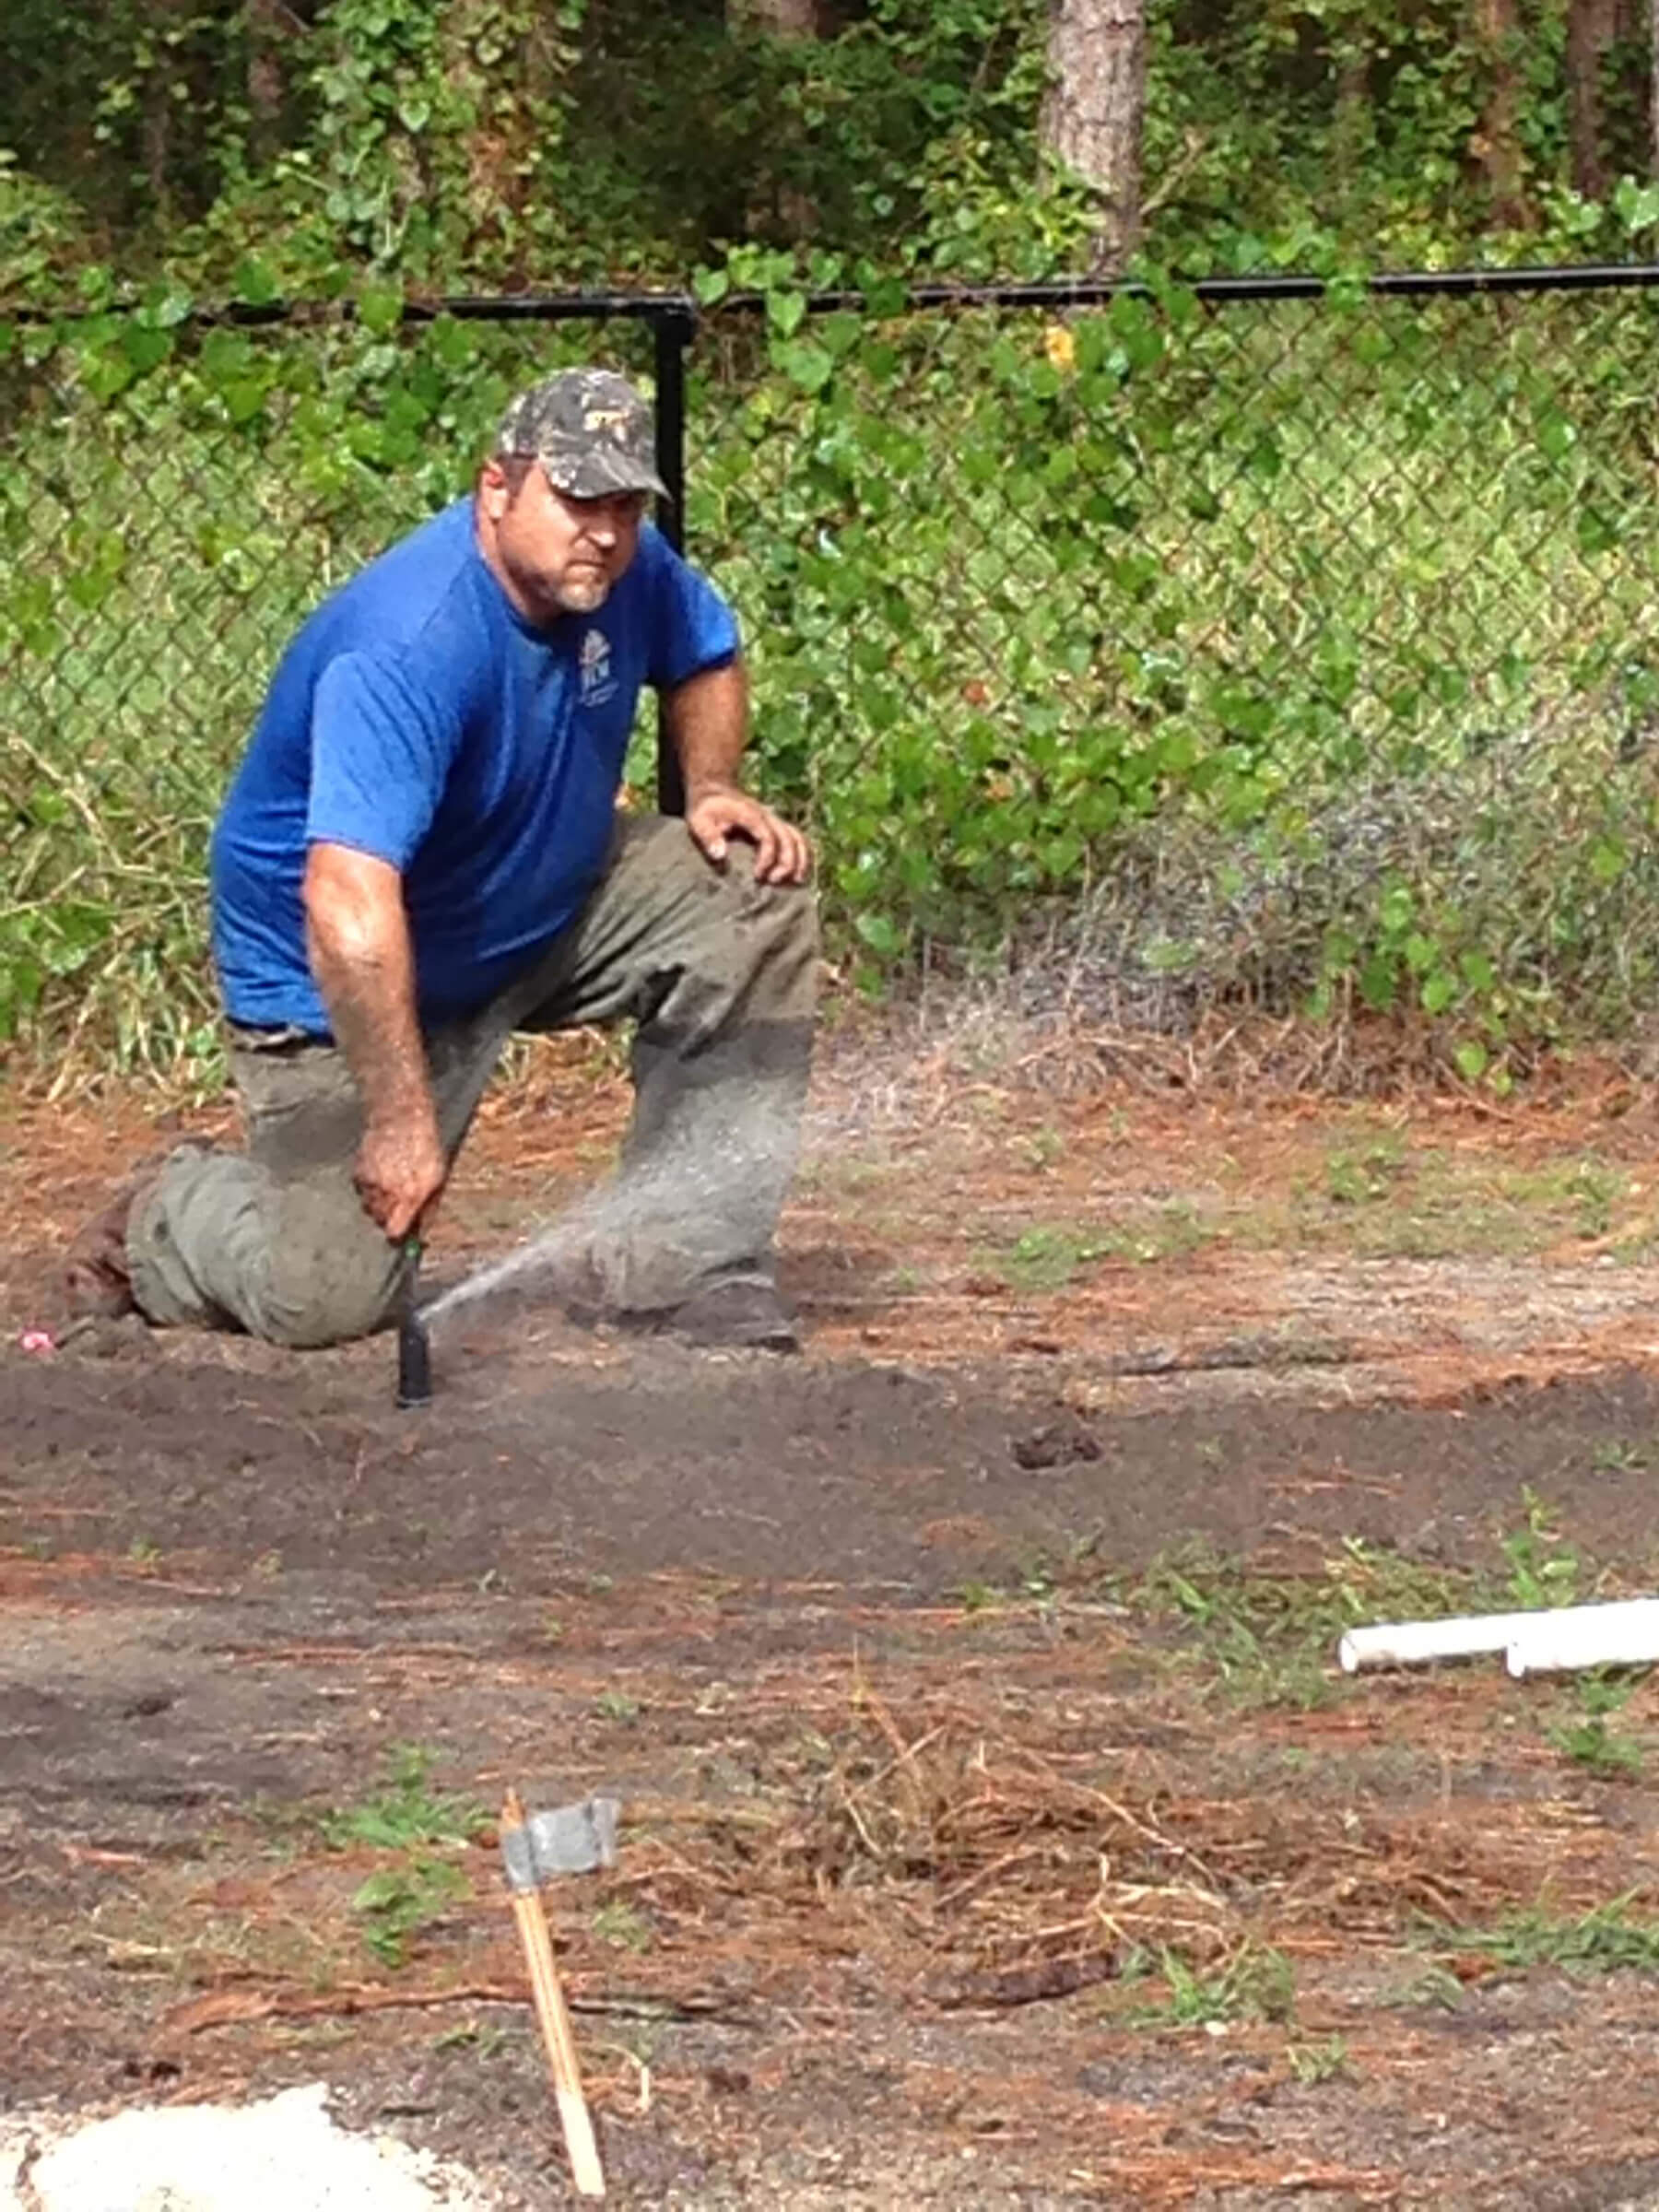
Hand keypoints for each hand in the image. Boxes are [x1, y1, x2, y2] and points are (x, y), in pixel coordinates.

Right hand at [354, 1114, 446, 1241]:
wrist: (401, 1118)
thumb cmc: (425, 1147)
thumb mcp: (438, 1179)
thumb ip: (428, 1209)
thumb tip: (422, 1232)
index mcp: (409, 1195)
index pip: (393, 1231)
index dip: (398, 1235)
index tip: (402, 1233)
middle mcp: (387, 1192)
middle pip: (380, 1221)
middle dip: (390, 1217)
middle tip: (400, 1204)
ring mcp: (370, 1182)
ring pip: (369, 1207)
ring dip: (380, 1203)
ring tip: (392, 1184)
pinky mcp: (358, 1172)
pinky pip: (362, 1190)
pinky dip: (371, 1187)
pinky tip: (382, 1173)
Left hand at [686, 783, 811, 885]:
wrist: (714, 791)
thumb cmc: (705, 809)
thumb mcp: (699, 821)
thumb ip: (708, 836)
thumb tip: (720, 855)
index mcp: (751, 815)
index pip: (768, 837)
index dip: (767, 858)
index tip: (757, 876)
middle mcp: (767, 816)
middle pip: (788, 838)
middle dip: (786, 862)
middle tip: (773, 882)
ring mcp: (774, 820)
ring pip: (798, 837)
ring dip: (800, 860)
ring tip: (796, 881)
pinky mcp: (776, 826)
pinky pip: (798, 838)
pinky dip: (803, 855)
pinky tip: (799, 873)